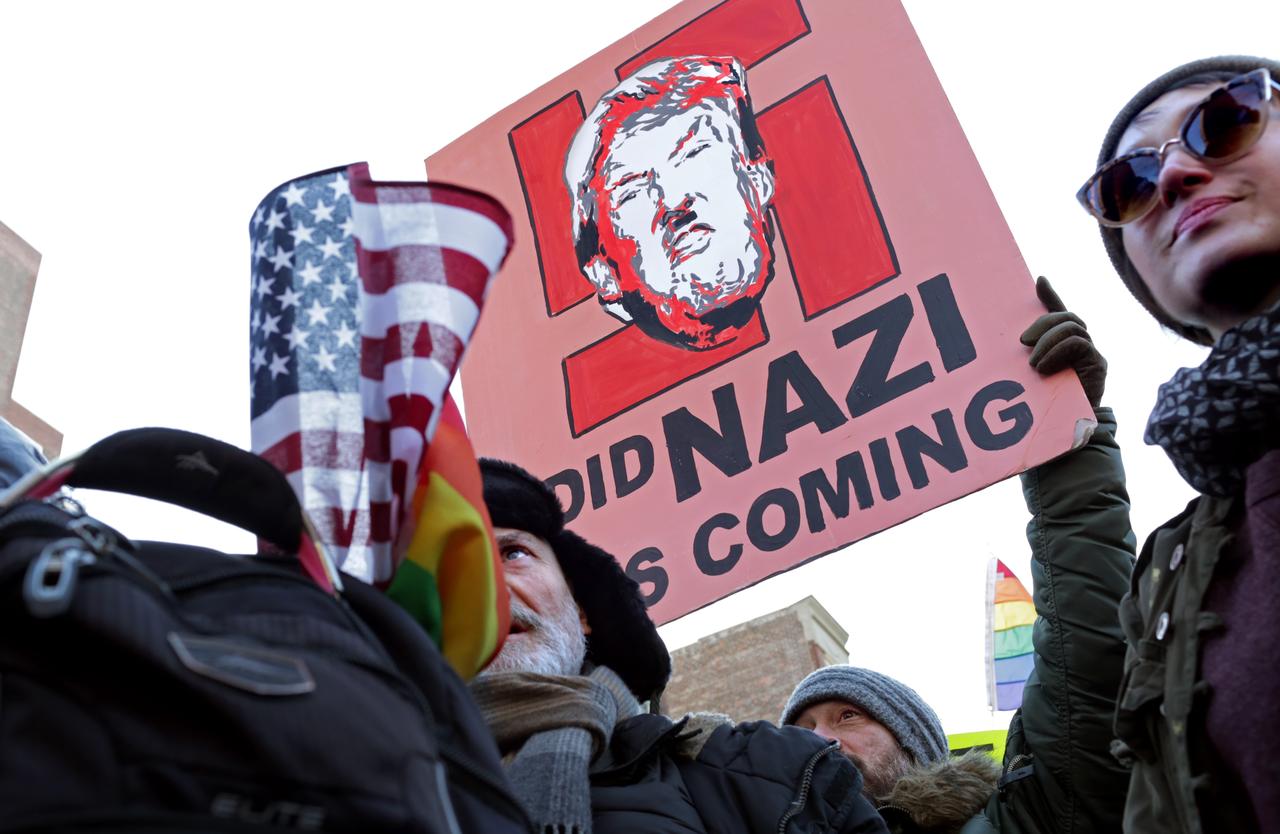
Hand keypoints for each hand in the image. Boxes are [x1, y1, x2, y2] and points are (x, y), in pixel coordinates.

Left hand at [1020, 276, 1106, 407]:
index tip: (1039, 281)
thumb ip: (1027, 355)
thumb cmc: (1044, 405)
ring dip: (1047, 342)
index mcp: (1064, 345)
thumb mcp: (1029, 375)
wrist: (1067, 433)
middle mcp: (1082, 345)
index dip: (1051, 296)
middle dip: (1043, 323)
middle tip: (1022, 341)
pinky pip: (1078, 343)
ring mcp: (1092, 354)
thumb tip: (1014, 339)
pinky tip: (1043, 367)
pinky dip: (1057, 351)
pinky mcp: (1098, 365)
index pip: (1060, 313)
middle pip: (1066, 317)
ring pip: (1072, 328)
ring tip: (1032, 363)